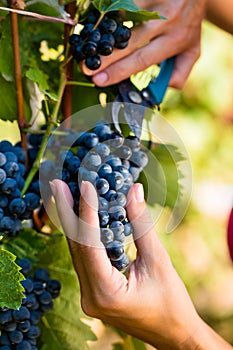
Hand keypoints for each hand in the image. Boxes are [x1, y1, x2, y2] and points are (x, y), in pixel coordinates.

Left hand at [51, 179, 206, 348]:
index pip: (89, 245)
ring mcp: (90, 295)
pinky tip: (79, 216)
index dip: (86, 212)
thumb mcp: (158, 260)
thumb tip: (134, 190)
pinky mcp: (94, 290)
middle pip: (75, 247)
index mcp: (106, 292)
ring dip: (72, 222)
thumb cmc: (171, 302)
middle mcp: (90, 296)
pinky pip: (84, 258)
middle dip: (67, 213)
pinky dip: (83, 235)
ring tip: (63, 194)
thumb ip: (141, 225)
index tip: (84, 185)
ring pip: (76, 252)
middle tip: (57, 184)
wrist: (173, 333)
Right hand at [81, 0, 206, 88]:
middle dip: (105, 57)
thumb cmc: (189, 23)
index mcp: (175, 40)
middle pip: (128, 41)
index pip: (142, 59)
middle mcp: (165, 20)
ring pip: (122, 17)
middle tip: (85, 67)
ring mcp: (154, 1)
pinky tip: (96, 26)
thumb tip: (161, 89)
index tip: (98, 80)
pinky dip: (106, 14)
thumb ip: (180, 72)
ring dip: (103, 33)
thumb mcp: (192, 50)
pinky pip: (121, 3)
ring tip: (88, 46)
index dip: (119, 71)